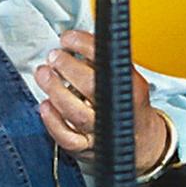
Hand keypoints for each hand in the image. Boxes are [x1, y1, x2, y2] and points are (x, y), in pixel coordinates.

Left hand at [35, 29, 168, 171]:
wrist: (141, 142)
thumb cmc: (127, 105)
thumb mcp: (124, 78)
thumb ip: (103, 61)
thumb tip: (74, 39)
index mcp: (130, 87)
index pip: (108, 61)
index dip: (84, 45)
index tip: (68, 38)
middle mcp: (117, 110)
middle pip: (91, 86)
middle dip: (67, 67)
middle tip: (54, 57)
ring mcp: (101, 131)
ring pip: (75, 112)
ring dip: (55, 90)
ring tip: (44, 74)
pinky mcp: (86, 148)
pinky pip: (66, 138)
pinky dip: (52, 121)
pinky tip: (45, 106)